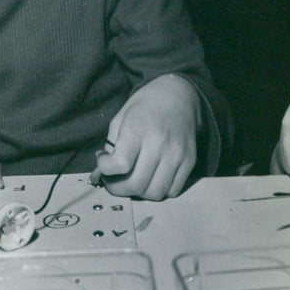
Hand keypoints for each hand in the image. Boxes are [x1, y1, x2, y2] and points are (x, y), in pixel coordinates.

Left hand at [90, 74, 199, 199]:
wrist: (178, 95)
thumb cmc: (146, 106)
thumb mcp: (121, 118)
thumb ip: (110, 148)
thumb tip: (99, 176)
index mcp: (138, 128)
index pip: (120, 164)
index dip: (105, 170)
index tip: (103, 162)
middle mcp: (159, 142)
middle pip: (136, 185)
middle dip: (117, 188)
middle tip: (113, 178)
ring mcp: (177, 154)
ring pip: (154, 193)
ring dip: (139, 192)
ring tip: (133, 178)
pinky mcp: (189, 161)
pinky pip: (173, 190)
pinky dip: (159, 190)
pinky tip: (152, 177)